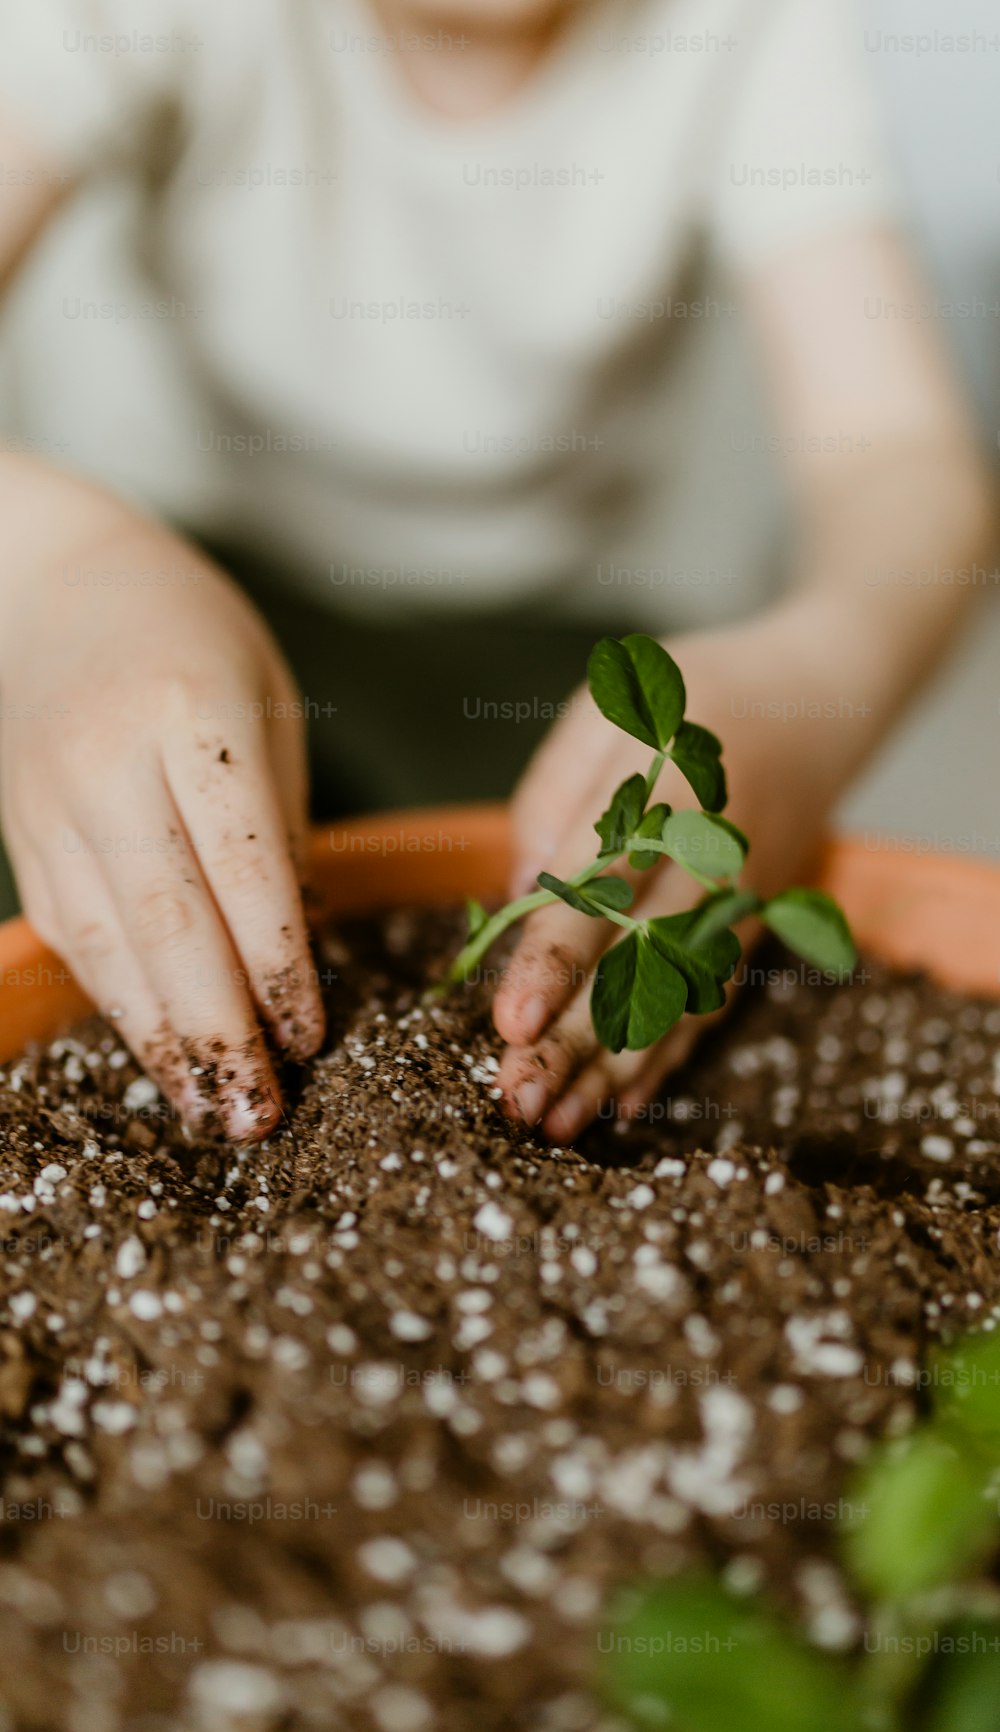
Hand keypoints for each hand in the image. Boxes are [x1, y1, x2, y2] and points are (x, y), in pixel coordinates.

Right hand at [1, 545, 323, 1141]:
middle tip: (262, 1114)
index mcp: (191, 712)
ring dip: (162, 1038)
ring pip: (110, 943)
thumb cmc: (189, 631)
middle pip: (169, 920)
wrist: (48, 580)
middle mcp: (108, 762)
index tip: (312, 1036)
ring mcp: (51, 801)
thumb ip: (281, 815)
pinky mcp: (23, 832)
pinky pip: (72, 932)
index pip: (243, 863)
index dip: (278, 963)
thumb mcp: (266, 695)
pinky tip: (158, 1050)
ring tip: (212, 1109)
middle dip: (219, 1028)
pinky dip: (118, 999)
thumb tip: (298, 940)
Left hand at [492, 624, 839, 1141]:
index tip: (512, 1022)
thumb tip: (516, 897)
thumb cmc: (694, 693)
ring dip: (613, 1067)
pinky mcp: (752, 925)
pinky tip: (619, 1103)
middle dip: (575, 1040)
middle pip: (638, 964)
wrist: (822, 696)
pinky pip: (710, 999)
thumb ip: (557, 793)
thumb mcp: (611, 706)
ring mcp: (739, 900)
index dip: (556, 960)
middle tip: (516, 1101)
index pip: (603, 888)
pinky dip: (667, 1055)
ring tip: (555, 1123)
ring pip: (675, 998)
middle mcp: (712, 858)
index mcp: (670, 792)